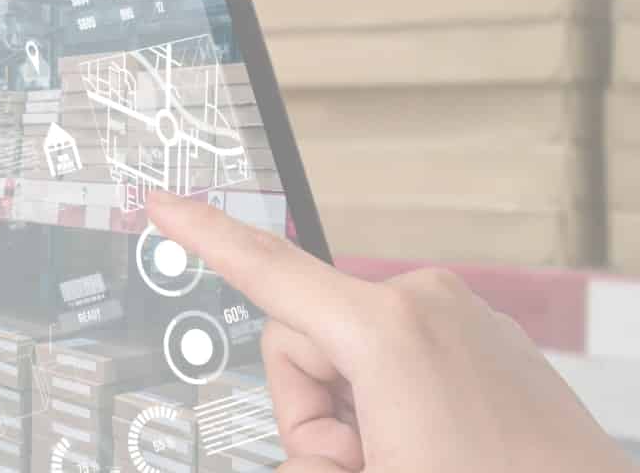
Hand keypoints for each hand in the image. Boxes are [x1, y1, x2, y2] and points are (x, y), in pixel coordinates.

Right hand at [147, 191, 635, 471]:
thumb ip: (301, 462)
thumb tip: (301, 457)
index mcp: (387, 333)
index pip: (268, 271)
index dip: (204, 235)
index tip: (162, 202)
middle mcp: (425, 305)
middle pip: (303, 342)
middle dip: (313, 412)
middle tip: (366, 465)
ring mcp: (462, 318)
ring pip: (351, 356)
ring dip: (359, 416)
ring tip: (413, 462)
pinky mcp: (487, 339)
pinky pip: (401, 359)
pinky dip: (399, 404)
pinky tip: (440, 449)